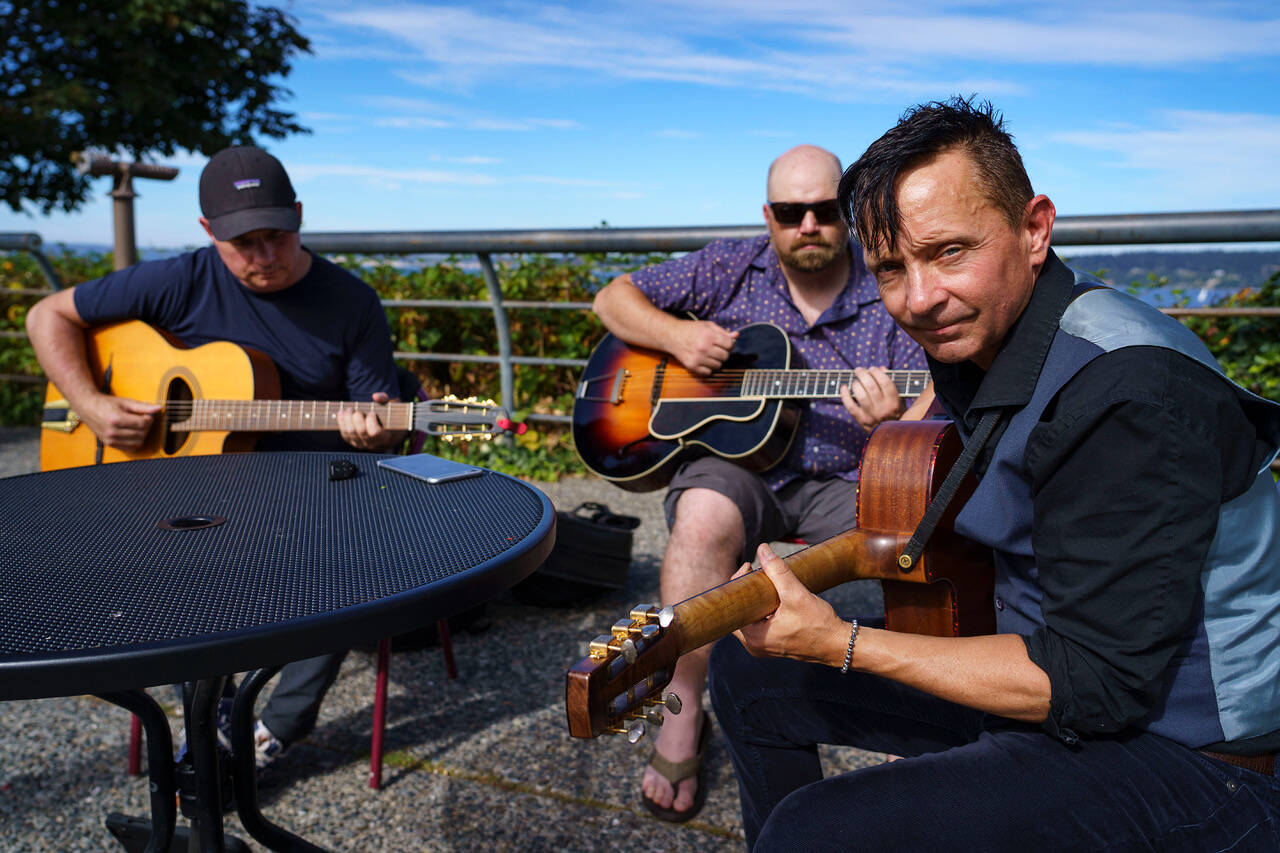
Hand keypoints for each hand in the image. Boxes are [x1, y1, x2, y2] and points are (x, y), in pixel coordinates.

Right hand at [80, 394, 161, 450]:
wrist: (87, 407)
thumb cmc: (107, 403)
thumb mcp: (126, 402)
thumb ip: (143, 407)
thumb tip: (159, 408)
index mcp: (116, 419)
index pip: (143, 424)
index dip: (149, 419)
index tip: (147, 415)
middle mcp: (112, 431)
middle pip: (141, 433)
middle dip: (146, 426)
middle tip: (143, 419)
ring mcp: (110, 439)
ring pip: (138, 442)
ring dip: (142, 434)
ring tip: (137, 425)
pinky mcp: (109, 444)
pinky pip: (130, 448)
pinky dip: (135, 441)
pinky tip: (133, 432)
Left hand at [337, 392, 403, 450]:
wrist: (382, 429)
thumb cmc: (386, 415)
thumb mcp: (389, 406)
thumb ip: (385, 399)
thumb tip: (376, 396)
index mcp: (384, 436)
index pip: (375, 432)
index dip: (371, 421)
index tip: (372, 412)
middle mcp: (372, 443)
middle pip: (361, 431)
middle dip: (357, 418)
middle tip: (356, 410)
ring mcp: (361, 443)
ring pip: (350, 433)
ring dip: (347, 419)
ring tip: (349, 410)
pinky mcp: (352, 441)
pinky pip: (344, 433)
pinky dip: (341, 422)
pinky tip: (342, 413)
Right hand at [671, 320, 737, 376]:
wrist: (672, 336)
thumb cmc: (691, 329)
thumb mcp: (707, 326)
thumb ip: (722, 332)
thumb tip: (736, 336)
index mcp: (709, 335)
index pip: (730, 345)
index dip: (729, 344)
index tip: (724, 343)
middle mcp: (704, 347)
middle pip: (725, 356)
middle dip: (723, 353)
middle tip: (716, 349)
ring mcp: (698, 358)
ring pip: (718, 366)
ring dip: (716, 361)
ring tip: (709, 355)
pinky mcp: (692, 366)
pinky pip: (708, 373)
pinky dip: (708, 368)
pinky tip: (703, 361)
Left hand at [732, 543, 847, 665]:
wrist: (838, 645)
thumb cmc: (819, 624)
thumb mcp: (796, 594)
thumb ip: (778, 571)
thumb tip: (762, 549)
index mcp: (753, 637)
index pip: (733, 605)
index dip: (738, 582)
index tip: (750, 566)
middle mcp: (754, 645)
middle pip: (740, 610)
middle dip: (748, 590)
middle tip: (758, 573)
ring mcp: (763, 646)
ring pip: (750, 616)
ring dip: (757, 598)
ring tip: (767, 582)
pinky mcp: (773, 644)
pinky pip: (761, 623)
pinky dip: (764, 608)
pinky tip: (774, 597)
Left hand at [839, 367, 904, 431]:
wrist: (891, 436)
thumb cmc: (895, 413)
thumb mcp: (899, 399)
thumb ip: (891, 383)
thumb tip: (880, 369)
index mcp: (894, 402)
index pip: (885, 382)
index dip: (876, 372)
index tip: (872, 369)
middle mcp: (883, 409)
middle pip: (871, 386)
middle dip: (863, 374)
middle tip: (859, 370)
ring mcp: (872, 416)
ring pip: (860, 395)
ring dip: (856, 384)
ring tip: (855, 380)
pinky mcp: (861, 421)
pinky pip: (850, 406)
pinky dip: (845, 395)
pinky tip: (844, 387)